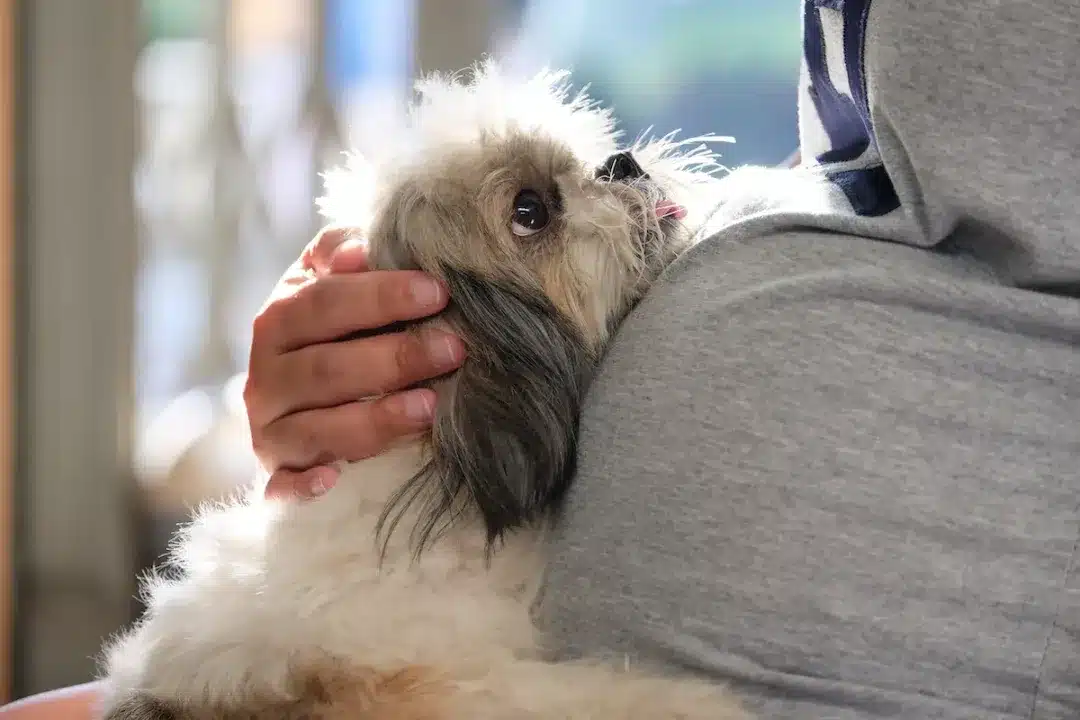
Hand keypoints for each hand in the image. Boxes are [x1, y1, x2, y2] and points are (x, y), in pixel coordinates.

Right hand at [244, 227, 465, 499]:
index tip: (437, 292)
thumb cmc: (329, 333)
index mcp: (279, 321)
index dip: (381, 297)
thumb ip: (341, 255)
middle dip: (394, 357)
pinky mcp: (277, 474)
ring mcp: (269, 430)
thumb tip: (359, 248)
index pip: (326, 303)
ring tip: (429, 407)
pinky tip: (332, 480)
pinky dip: (300, 487)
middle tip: (454, 348)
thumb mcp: (327, 285)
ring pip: (317, 428)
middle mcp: (267, 377)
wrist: (289, 399)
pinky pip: (281, 487)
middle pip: (327, 368)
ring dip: (375, 419)